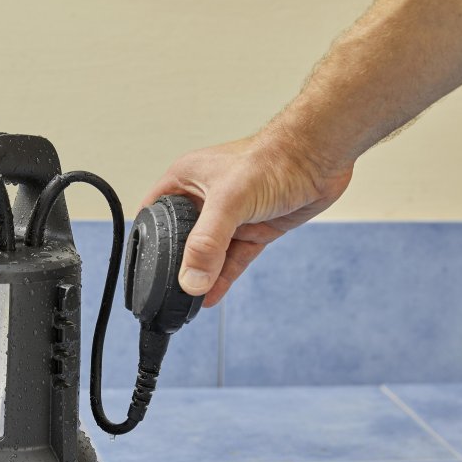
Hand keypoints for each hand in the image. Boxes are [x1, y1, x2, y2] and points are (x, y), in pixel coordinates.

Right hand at [140, 130, 353, 306]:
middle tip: (166, 293)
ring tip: (187, 304)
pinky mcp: (252, 229)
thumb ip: (207, 243)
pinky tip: (210, 297)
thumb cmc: (272, 159)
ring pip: (208, 254)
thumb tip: (191, 280)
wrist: (320, 157)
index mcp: (184, 180)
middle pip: (179, 239)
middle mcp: (202, 198)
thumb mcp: (229, 201)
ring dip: (200, 276)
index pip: (153, 215)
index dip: (145, 240)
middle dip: (175, 265)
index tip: (141, 269)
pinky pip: (231, 260)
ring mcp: (229, 216)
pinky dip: (222, 278)